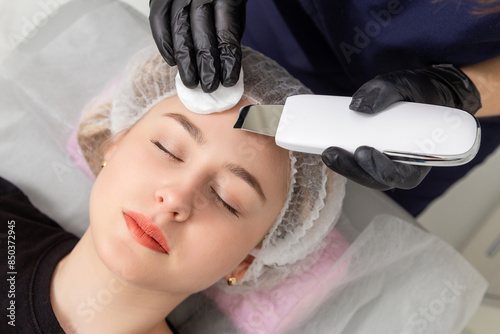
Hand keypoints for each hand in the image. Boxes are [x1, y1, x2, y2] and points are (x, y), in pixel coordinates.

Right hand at [149, 0, 245, 92]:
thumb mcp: (234, 10)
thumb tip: (225, 67)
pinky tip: (172, 61)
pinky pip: (159, 20)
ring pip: (179, 31)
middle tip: (208, 87)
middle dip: (205, 66)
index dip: (227, 61)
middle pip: (202, 35)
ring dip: (184, 61)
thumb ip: (228, 33)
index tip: (229, 80)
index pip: (226, 35)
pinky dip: (164, 43)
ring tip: (191, 82)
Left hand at [322, 64, 480, 189]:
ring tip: (327, 151)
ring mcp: (386, 161)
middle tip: (333, 153)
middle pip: (378, 180)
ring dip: (344, 166)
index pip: (405, 176)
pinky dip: (344, 156)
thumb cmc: (419, 92)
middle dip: (353, 169)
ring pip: (365, 174)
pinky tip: (329, 145)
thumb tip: (359, 107)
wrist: (421, 92)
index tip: (363, 152)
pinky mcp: (371, 154)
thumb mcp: (405, 84)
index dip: (383, 170)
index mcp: (422, 154)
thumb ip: (384, 91)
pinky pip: (357, 163)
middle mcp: (404, 164)